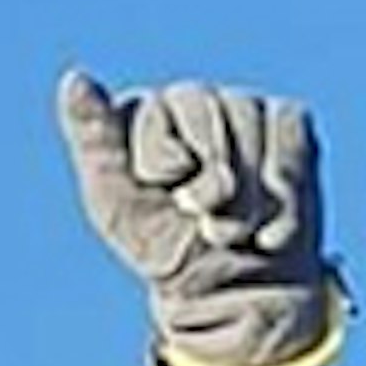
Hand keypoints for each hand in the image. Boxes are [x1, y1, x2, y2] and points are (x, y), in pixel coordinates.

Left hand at [56, 73, 340, 365]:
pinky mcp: (288, 125)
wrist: (230, 287)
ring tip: (228, 233)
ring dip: (244, 192)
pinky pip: (291, 140)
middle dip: (208, 174)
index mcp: (142, 115)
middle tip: (201, 217)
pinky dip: (281, 192)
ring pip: (251, 123)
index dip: (164, 158)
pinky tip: (269, 233)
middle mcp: (191, 101)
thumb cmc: (163, 244)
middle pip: (205, 108)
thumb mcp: (113, 201)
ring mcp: (243, 107)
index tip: (166, 188)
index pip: (156, 111)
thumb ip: (94, 140)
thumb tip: (74, 78)